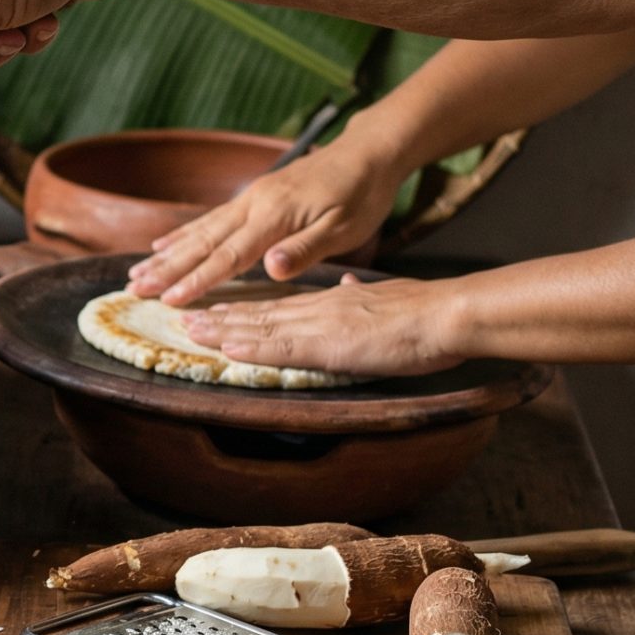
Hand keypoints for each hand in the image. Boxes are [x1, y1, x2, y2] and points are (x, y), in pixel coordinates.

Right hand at [128, 138, 407, 305]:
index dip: (198, 280)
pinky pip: (209, 219)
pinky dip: (183, 234)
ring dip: (166, 253)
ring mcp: (250, 199)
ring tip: (136, 272)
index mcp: (274, 216)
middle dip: (166, 268)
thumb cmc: (362, 195)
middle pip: (202, 242)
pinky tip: (163, 244)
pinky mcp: (253, 197)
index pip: (229, 255)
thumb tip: (270, 269)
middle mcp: (253, 205)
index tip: (170, 300)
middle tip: (133, 288)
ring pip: (200, 230)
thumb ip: (304, 249)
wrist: (367, 152)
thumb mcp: (345, 228)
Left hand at [178, 274, 466, 376]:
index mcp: (332, 301)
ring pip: (261, 328)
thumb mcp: (385, 296)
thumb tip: (351, 284)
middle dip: (222, 319)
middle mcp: (318, 309)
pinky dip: (250, 348)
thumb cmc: (426, 311)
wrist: (446, 313)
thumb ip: (362, 293)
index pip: (280, 307)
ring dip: (224, 331)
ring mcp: (320, 325)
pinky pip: (280, 348)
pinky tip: (227, 349)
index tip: (220, 312)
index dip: (247, 311)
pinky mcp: (327, 345)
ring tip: (192, 332)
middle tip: (188, 321)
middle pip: (261, 315)